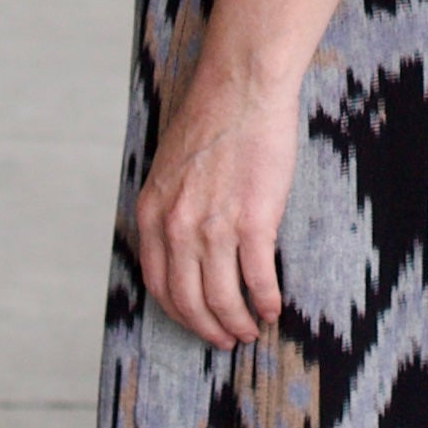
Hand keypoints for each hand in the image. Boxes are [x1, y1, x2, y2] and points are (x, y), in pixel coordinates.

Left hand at [135, 57, 298, 349]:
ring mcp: (213, 226)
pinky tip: (274, 308)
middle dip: (209, 327)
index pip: (158, 284)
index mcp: (153, 214)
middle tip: (227, 338)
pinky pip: (257, 279)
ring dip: (238, 322)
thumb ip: (170, 210)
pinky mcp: (252, 221)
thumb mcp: (169, 170)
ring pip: (222, 298)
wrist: (241, 89)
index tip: (197, 323)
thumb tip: (182, 248)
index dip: (179, 313)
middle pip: (189, 300)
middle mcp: (177, 227)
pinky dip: (266, 301)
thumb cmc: (211, 121)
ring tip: (252, 329)